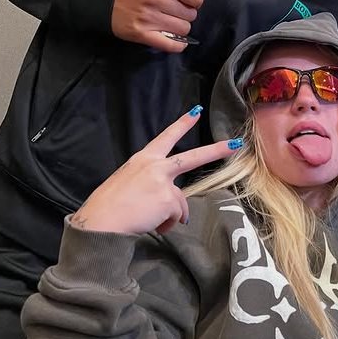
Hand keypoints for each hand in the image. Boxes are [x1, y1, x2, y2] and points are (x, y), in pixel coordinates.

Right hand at [71, 108, 240, 234]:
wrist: (100, 223)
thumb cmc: (108, 207)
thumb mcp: (127, 184)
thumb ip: (150, 184)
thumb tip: (167, 199)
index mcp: (142, 159)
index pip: (166, 137)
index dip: (182, 124)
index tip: (196, 111)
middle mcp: (155, 166)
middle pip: (193, 157)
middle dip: (217, 150)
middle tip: (237, 144)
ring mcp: (163, 182)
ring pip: (181, 202)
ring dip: (172, 216)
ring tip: (152, 222)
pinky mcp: (168, 199)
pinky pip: (177, 216)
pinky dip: (167, 225)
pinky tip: (153, 226)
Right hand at [111, 0, 216, 51]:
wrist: (107, 2)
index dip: (194, 2)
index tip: (185, 2)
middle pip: (190, 15)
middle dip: (186, 15)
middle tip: (173, 13)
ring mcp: (149, 18)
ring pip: (184, 30)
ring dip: (180, 30)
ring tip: (168, 23)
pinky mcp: (142, 35)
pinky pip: (172, 45)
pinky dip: (177, 45)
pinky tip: (173, 40)